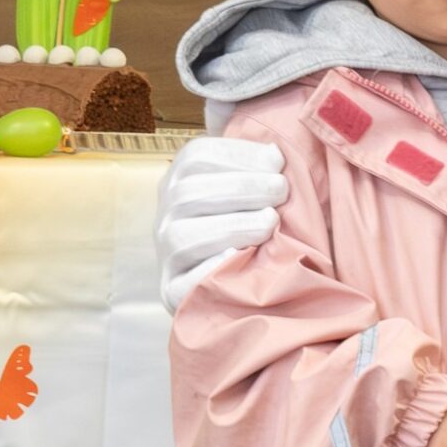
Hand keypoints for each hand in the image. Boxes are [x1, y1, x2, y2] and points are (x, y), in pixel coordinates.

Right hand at [157, 136, 289, 313]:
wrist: (234, 287)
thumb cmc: (249, 228)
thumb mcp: (246, 192)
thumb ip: (256, 169)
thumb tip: (274, 154)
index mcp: (180, 182)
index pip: (196, 157)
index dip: (237, 155)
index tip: (276, 162)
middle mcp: (166, 216)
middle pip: (189, 193)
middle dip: (241, 187)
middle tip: (280, 190)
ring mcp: (167, 255)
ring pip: (183, 236)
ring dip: (232, 225)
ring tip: (271, 221)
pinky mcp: (172, 291)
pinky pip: (184, 282)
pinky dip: (211, 268)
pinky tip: (242, 258)